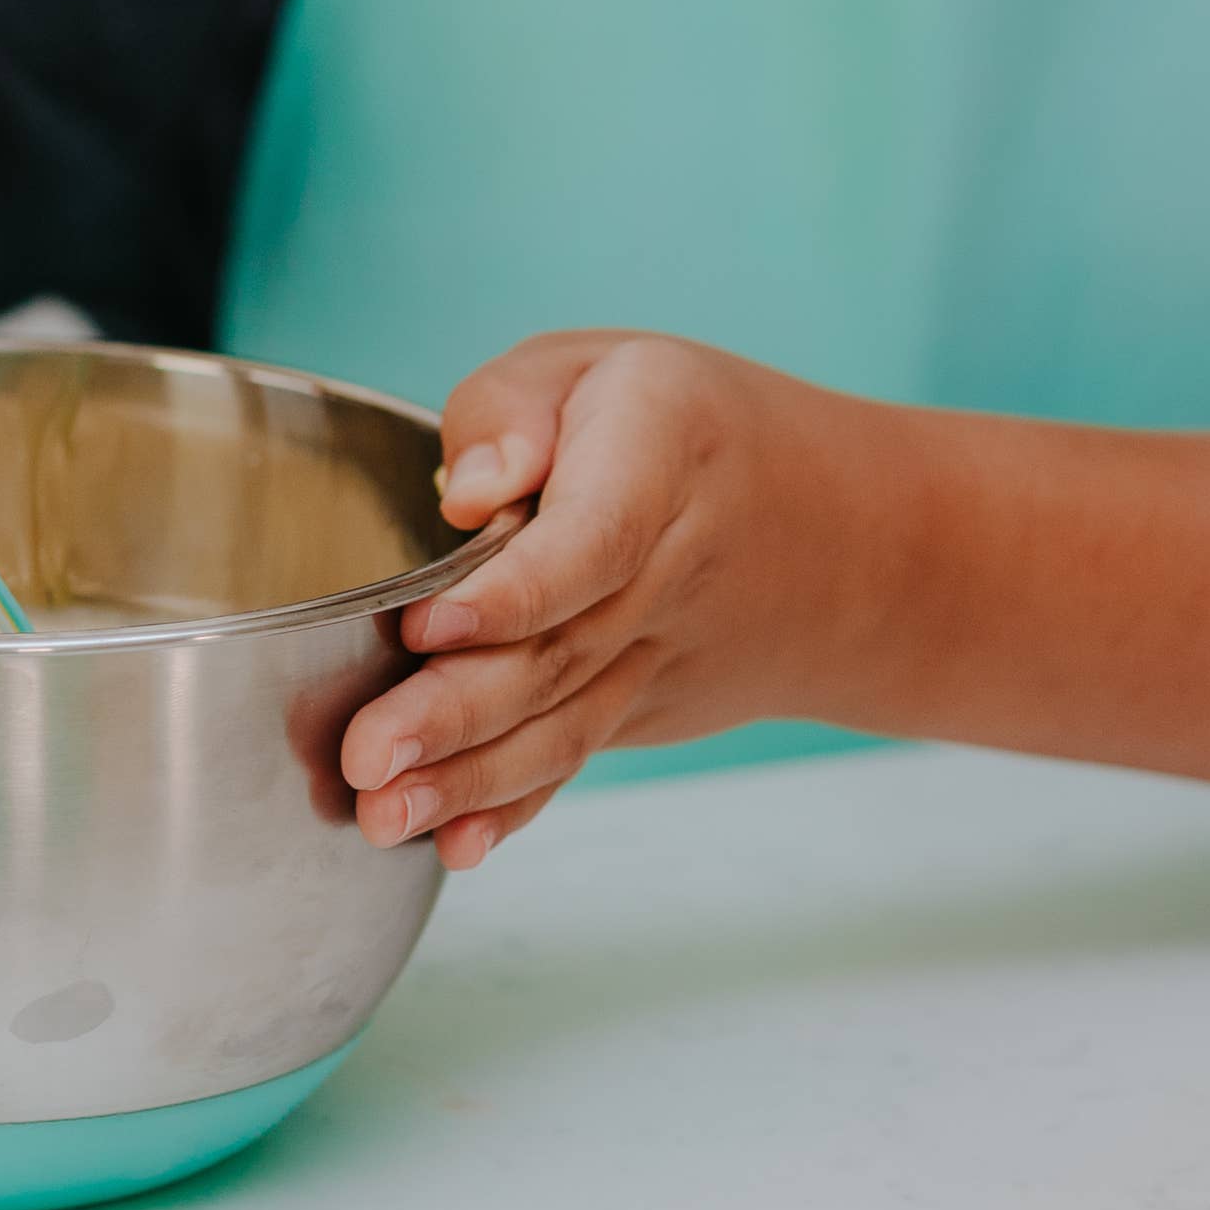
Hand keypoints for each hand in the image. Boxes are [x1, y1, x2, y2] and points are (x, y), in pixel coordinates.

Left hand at [340, 333, 893, 868]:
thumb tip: (468, 491)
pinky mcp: (640, 707)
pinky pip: (577, 756)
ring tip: (383, 814)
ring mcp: (659, 656)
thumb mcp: (601, 366)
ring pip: (564, 724)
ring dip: (470, 778)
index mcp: (660, 458)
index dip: (511, 593)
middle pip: (561, 652)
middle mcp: (668, 571)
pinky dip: (516, 806)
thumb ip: (513, 407)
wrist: (843, 536)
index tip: (426, 627)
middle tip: (367, 758)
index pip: (591, 542)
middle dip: (456, 714)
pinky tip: (457, 844)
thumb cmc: (684, 428)